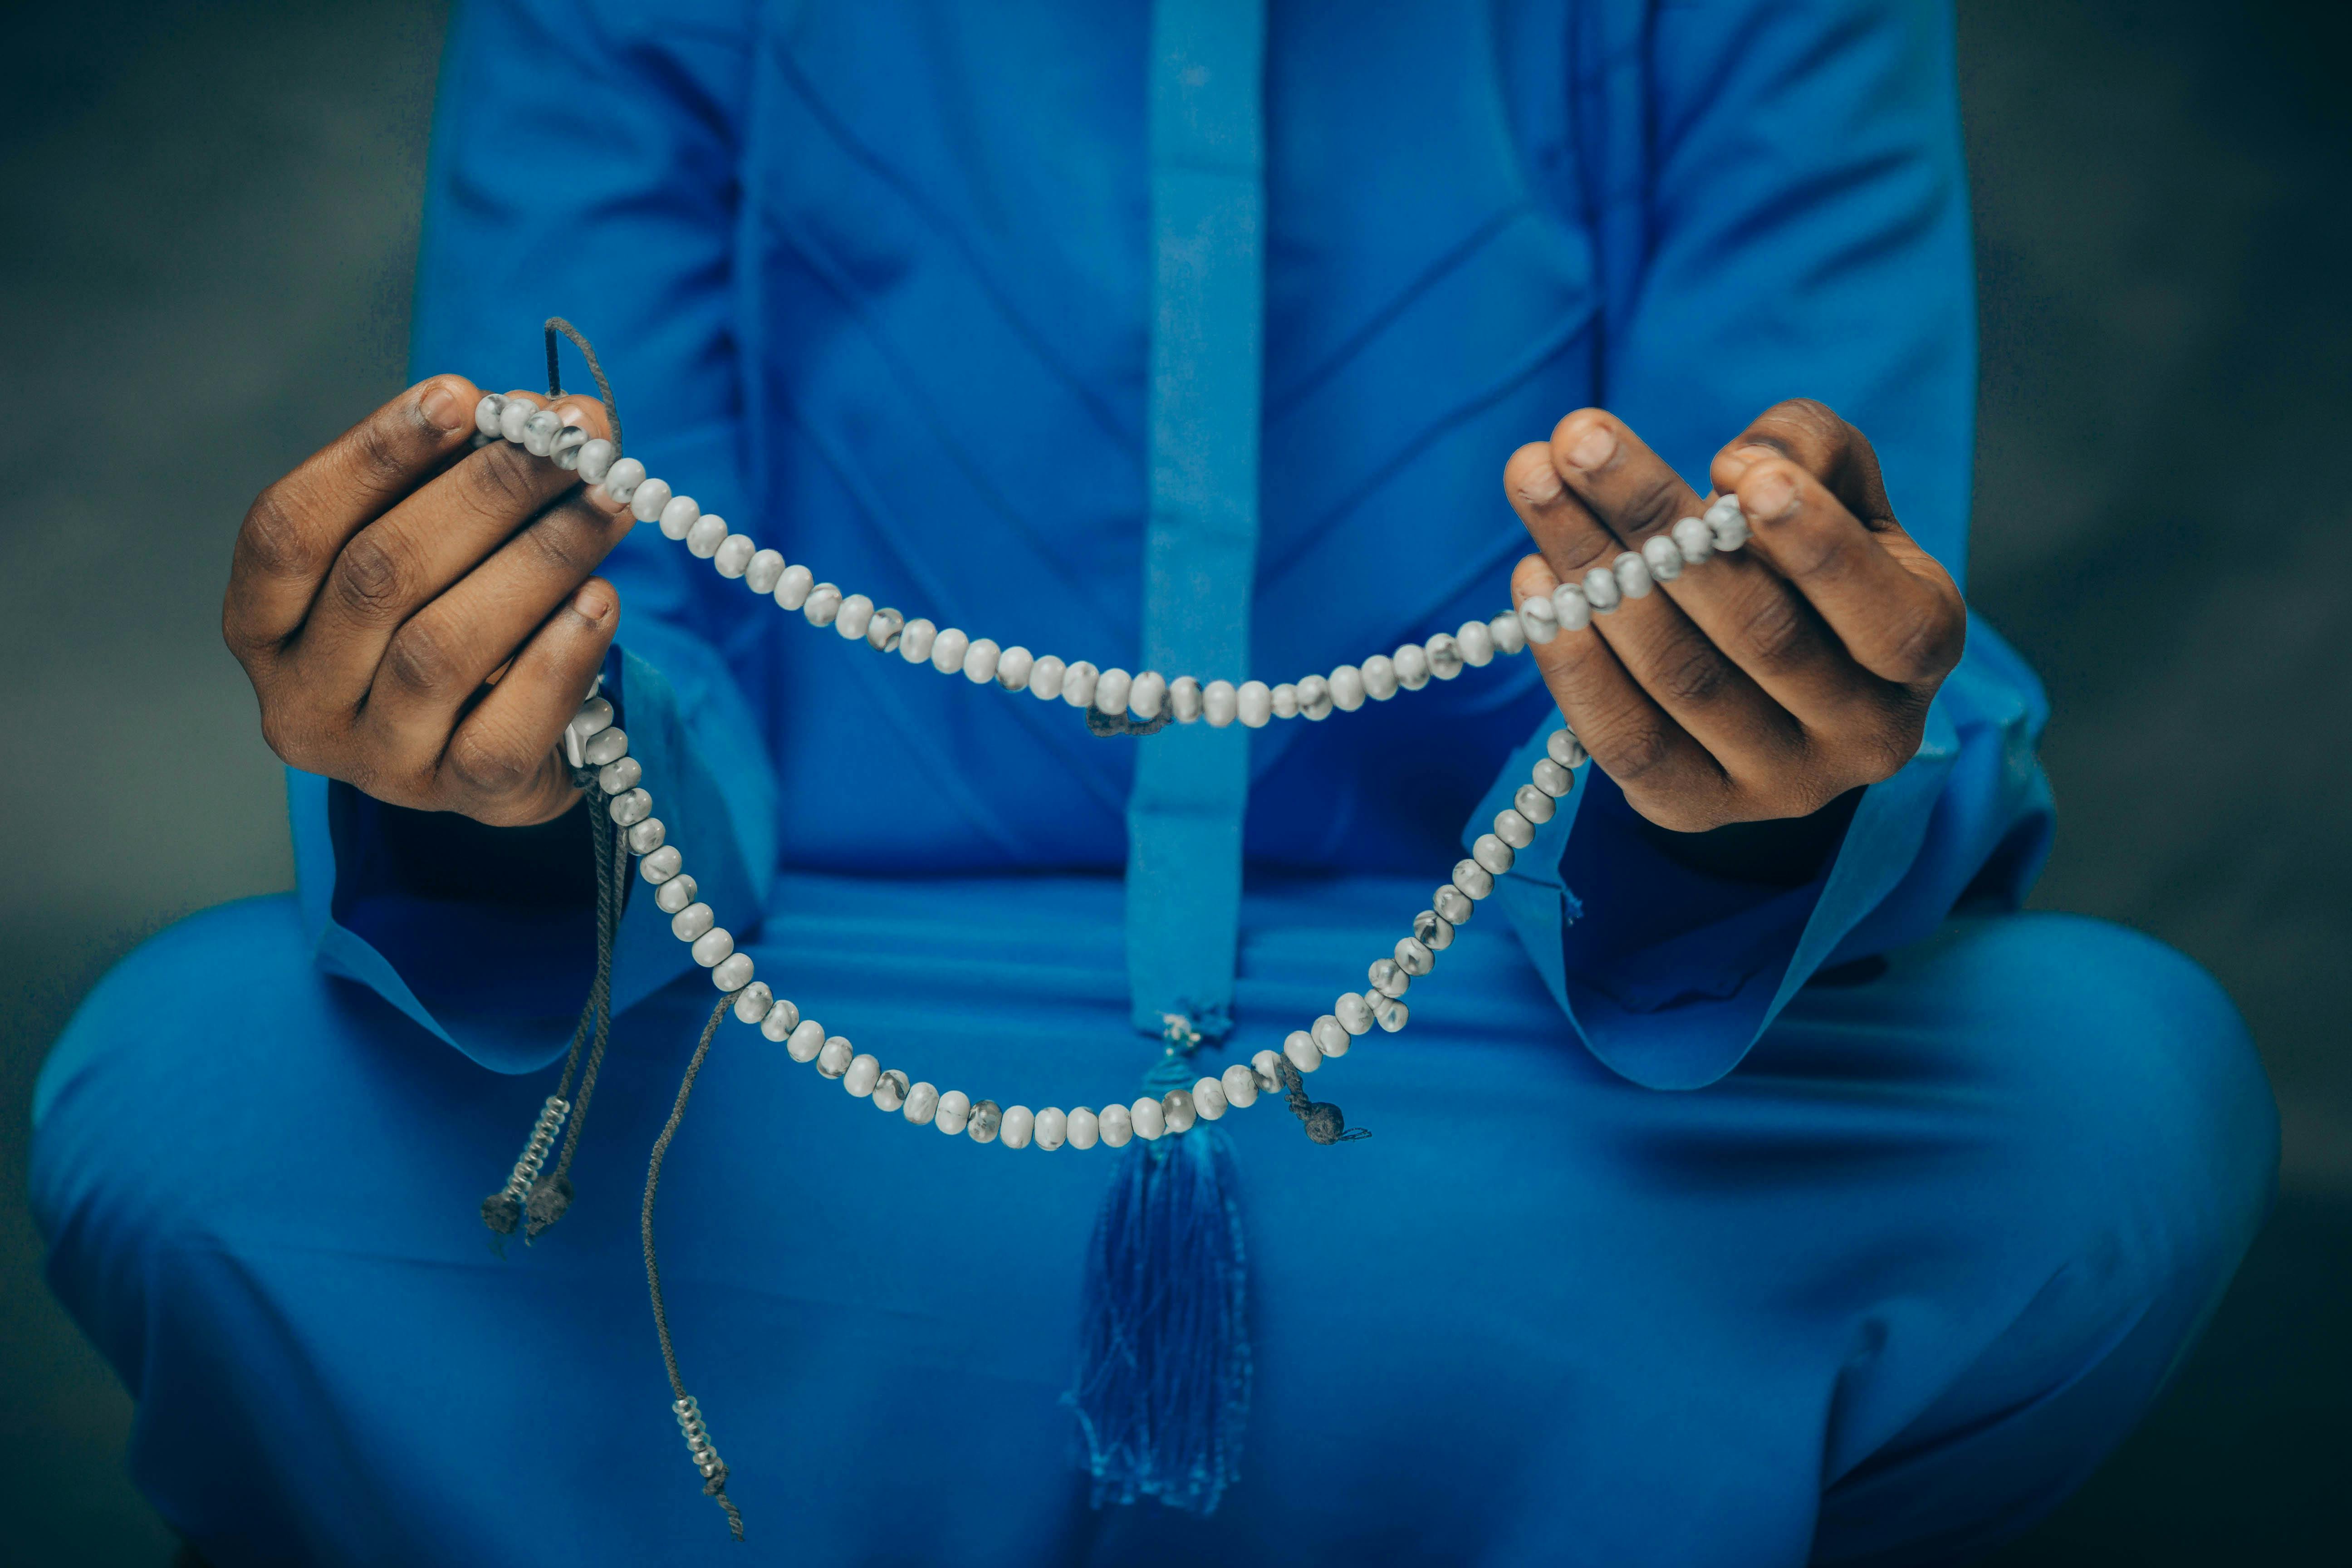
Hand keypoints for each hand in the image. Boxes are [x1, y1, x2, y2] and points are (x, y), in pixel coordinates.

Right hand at [223, 376, 633, 825]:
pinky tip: (602, 599)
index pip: (289, 528)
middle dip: (486, 492)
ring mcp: (377, 760)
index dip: (371, 455)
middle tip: (570, 440)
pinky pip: (506, 728)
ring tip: (609, 502)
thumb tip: (550, 415)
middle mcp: (300, 700)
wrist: (507, 741)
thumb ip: (467, 475)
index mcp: (261, 624)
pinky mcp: (461, 798)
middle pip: (380, 576)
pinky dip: (560, 656)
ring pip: (443, 647)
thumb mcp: (439, 544)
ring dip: (538, 558)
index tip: (458, 396)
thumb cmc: (456, 615)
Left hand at [1503, 399, 1964, 832]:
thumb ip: (1808, 451)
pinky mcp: (1695, 809)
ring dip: (1593, 574)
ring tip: (1534, 482)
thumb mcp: (1837, 487)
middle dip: (1655, 521)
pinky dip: (1570, 660)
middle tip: (1579, 439)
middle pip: (1756, 630)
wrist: (1774, 676)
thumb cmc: (1808, 557)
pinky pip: (1624, 741)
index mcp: (1924, 646)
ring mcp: (1780, 786)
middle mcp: (1866, 734)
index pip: (1880, 612)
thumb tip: (1735, 467)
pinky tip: (1531, 578)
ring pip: (1680, 678)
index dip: (1812, 543)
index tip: (1732, 465)